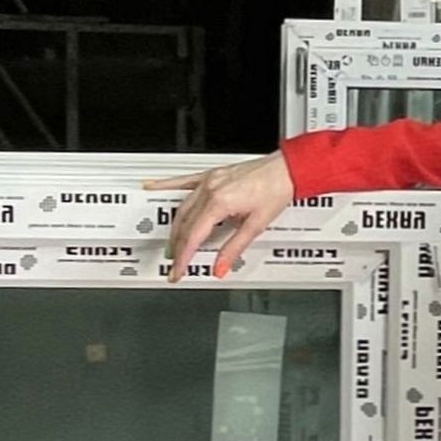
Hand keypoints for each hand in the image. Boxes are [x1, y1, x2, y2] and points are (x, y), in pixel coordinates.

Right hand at [166, 153, 295, 279]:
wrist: (287, 169)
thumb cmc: (276, 190)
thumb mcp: (256, 225)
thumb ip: (234, 248)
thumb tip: (221, 267)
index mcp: (220, 202)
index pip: (193, 236)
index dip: (183, 257)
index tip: (178, 270)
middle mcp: (210, 189)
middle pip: (185, 224)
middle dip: (177, 246)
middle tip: (176, 263)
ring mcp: (209, 180)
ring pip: (182, 207)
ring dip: (175, 227)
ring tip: (172, 244)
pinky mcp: (212, 174)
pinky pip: (184, 181)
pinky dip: (167, 185)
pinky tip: (153, 186)